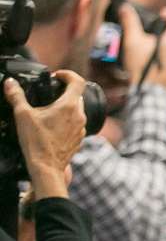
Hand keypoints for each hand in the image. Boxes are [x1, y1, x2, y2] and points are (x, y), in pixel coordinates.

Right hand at [4, 71, 86, 199]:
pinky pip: (75, 123)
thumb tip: (10, 83)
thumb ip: (16, 96)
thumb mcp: (22, 115)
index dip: (67, 74)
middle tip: (49, 92)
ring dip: (65, 106)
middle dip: (64, 91)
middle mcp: (79, 116)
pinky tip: (52, 124)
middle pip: (77, 95)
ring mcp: (81, 128)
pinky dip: (66, 120)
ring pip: (77, 110)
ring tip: (49, 109)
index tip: (57, 75)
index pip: (77, 81)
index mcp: (69, 106)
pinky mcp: (79, 138)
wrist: (46, 166)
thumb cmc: (37, 142)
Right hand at [119, 4, 165, 88]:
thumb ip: (130, 22)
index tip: (161, 14)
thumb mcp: (133, 42)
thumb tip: (125, 8)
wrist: (148, 93)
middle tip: (153, 26)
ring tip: (149, 41)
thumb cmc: (142, 68)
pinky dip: (165, 50)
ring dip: (165, 39)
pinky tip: (152, 54)